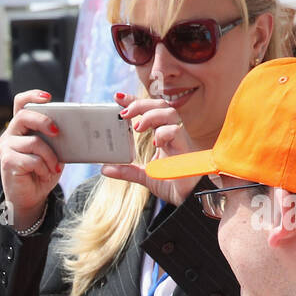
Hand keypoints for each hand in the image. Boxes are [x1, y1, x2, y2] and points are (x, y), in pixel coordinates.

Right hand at [0, 89, 62, 228]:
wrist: (31, 197)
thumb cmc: (42, 171)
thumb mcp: (53, 150)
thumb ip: (55, 137)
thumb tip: (74, 126)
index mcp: (21, 127)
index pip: (21, 102)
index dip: (32, 96)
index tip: (48, 97)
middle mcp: (10, 134)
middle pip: (24, 116)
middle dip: (44, 121)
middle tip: (58, 132)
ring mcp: (6, 147)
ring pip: (34, 142)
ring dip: (50, 156)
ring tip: (54, 166)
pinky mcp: (7, 162)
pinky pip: (32, 159)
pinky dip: (44, 167)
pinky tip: (47, 173)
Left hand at [98, 92, 200, 206]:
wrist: (190, 198)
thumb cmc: (173, 183)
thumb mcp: (144, 175)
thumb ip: (126, 170)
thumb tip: (105, 169)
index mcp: (162, 135)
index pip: (149, 112)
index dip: (135, 102)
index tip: (118, 98)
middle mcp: (172, 133)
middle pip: (160, 105)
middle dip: (141, 104)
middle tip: (124, 112)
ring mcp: (180, 139)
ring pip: (170, 113)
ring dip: (151, 115)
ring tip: (137, 126)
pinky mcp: (185, 147)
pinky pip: (176, 131)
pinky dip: (164, 133)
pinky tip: (155, 141)